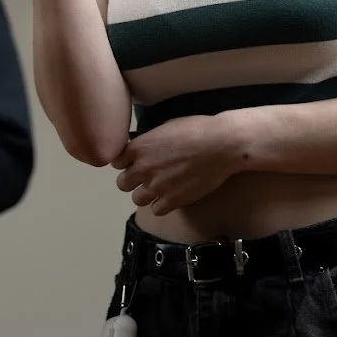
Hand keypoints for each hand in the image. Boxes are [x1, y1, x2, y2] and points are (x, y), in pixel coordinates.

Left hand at [111, 115, 245, 215]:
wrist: (220, 145)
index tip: (134, 162)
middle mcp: (143, 168)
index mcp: (139, 147)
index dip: (125, 162)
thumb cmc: (196, 129)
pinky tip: (171, 197)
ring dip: (146, 194)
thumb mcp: (166, 126)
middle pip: (122, 183)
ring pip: (136, 199)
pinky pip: (156, 210)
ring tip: (159, 189)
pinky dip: (162, 205)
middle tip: (145, 177)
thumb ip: (151, 140)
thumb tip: (147, 145)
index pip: (116, 161)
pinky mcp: (172, 200)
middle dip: (132, 180)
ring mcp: (156, 186)